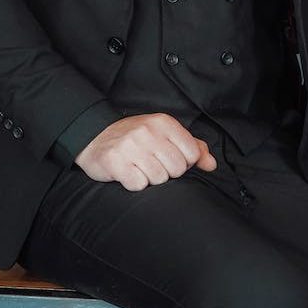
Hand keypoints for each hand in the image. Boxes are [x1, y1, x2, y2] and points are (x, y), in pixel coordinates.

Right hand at [75, 113, 216, 190]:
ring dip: (150, 179)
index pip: (192, 154)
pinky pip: (138, 185)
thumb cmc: (136, 138)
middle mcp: (148, 131)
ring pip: (159, 179)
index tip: (170, 158)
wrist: (96, 136)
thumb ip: (193, 147)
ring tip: (139, 167)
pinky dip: (134, 183)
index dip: (184, 163)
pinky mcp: (115, 162)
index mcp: (164, 122)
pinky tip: (128, 172)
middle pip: (177, 169)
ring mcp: (131, 146)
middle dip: (167, 172)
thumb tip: (212, 165)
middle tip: (152, 163)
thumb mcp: (165, 135)